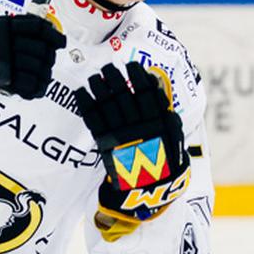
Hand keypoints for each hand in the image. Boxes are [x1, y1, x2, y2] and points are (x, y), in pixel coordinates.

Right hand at [0, 14, 64, 137]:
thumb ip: (12, 28)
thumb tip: (40, 28)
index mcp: (5, 26)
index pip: (37, 28)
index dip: (53, 36)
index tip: (60, 42)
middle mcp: (7, 42)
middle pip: (40, 50)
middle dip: (48, 58)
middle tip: (47, 62)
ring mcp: (6, 61)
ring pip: (37, 69)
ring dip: (43, 75)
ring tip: (41, 78)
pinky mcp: (4, 80)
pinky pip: (29, 85)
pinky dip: (35, 89)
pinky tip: (34, 90)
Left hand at [75, 61, 189, 221]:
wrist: (149, 189)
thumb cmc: (163, 160)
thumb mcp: (173, 135)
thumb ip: (163, 109)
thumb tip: (153, 82)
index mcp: (159, 121)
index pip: (147, 91)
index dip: (137, 76)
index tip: (131, 65)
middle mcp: (140, 124)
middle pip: (124, 94)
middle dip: (114, 77)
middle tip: (107, 67)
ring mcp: (122, 134)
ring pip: (108, 103)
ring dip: (98, 87)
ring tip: (94, 77)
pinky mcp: (106, 144)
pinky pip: (94, 119)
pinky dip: (86, 104)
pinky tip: (81, 92)